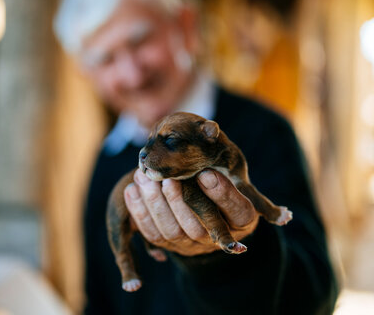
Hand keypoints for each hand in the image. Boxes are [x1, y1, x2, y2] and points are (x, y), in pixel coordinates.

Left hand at [124, 169, 258, 255]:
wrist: (201, 206)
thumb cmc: (217, 180)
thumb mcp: (227, 168)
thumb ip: (218, 157)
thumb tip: (209, 129)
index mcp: (241, 218)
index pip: (238, 211)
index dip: (222, 194)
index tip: (205, 174)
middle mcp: (217, 236)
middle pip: (198, 228)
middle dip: (179, 201)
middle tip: (168, 179)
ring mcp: (191, 244)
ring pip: (172, 231)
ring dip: (156, 204)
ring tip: (144, 178)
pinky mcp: (170, 244)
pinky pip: (153, 234)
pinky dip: (140, 212)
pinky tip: (133, 189)